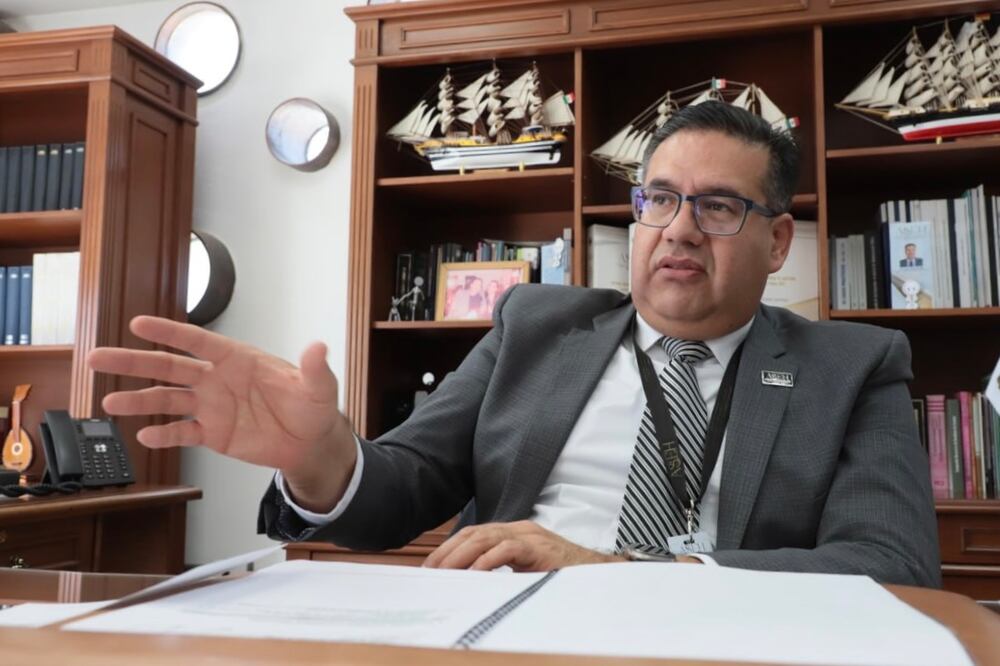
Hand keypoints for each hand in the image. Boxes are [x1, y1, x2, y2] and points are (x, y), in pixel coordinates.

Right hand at [87, 316, 355, 510]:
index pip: (198, 341)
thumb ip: (314, 368)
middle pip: (169, 367)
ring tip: (109, 404)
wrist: (310, 442)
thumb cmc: (312, 407)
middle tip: (98, 358)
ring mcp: (212, 406)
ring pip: (167, 400)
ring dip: (138, 401)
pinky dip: (164, 435)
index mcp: (238, 359)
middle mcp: (218, 379)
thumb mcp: (319, 387)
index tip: (139, 323)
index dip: (169, 332)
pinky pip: (182, 432)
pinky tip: (145, 435)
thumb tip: (319, 348)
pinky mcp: (213, 433)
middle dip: (133, 362)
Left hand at [423, 521, 620, 570]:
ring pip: (485, 537)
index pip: (473, 533)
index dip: (449, 548)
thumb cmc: (561, 575)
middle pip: (474, 533)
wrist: (598, 574)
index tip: (430, 567)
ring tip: (443, 572)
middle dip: (448, 551)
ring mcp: (530, 536)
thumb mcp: (525, 572)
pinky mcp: (539, 548)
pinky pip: (507, 550)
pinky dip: (487, 561)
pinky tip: (474, 574)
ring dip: (460, 555)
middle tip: (429, 571)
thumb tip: (470, 584)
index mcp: (513, 533)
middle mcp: (519, 529)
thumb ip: (502, 572)